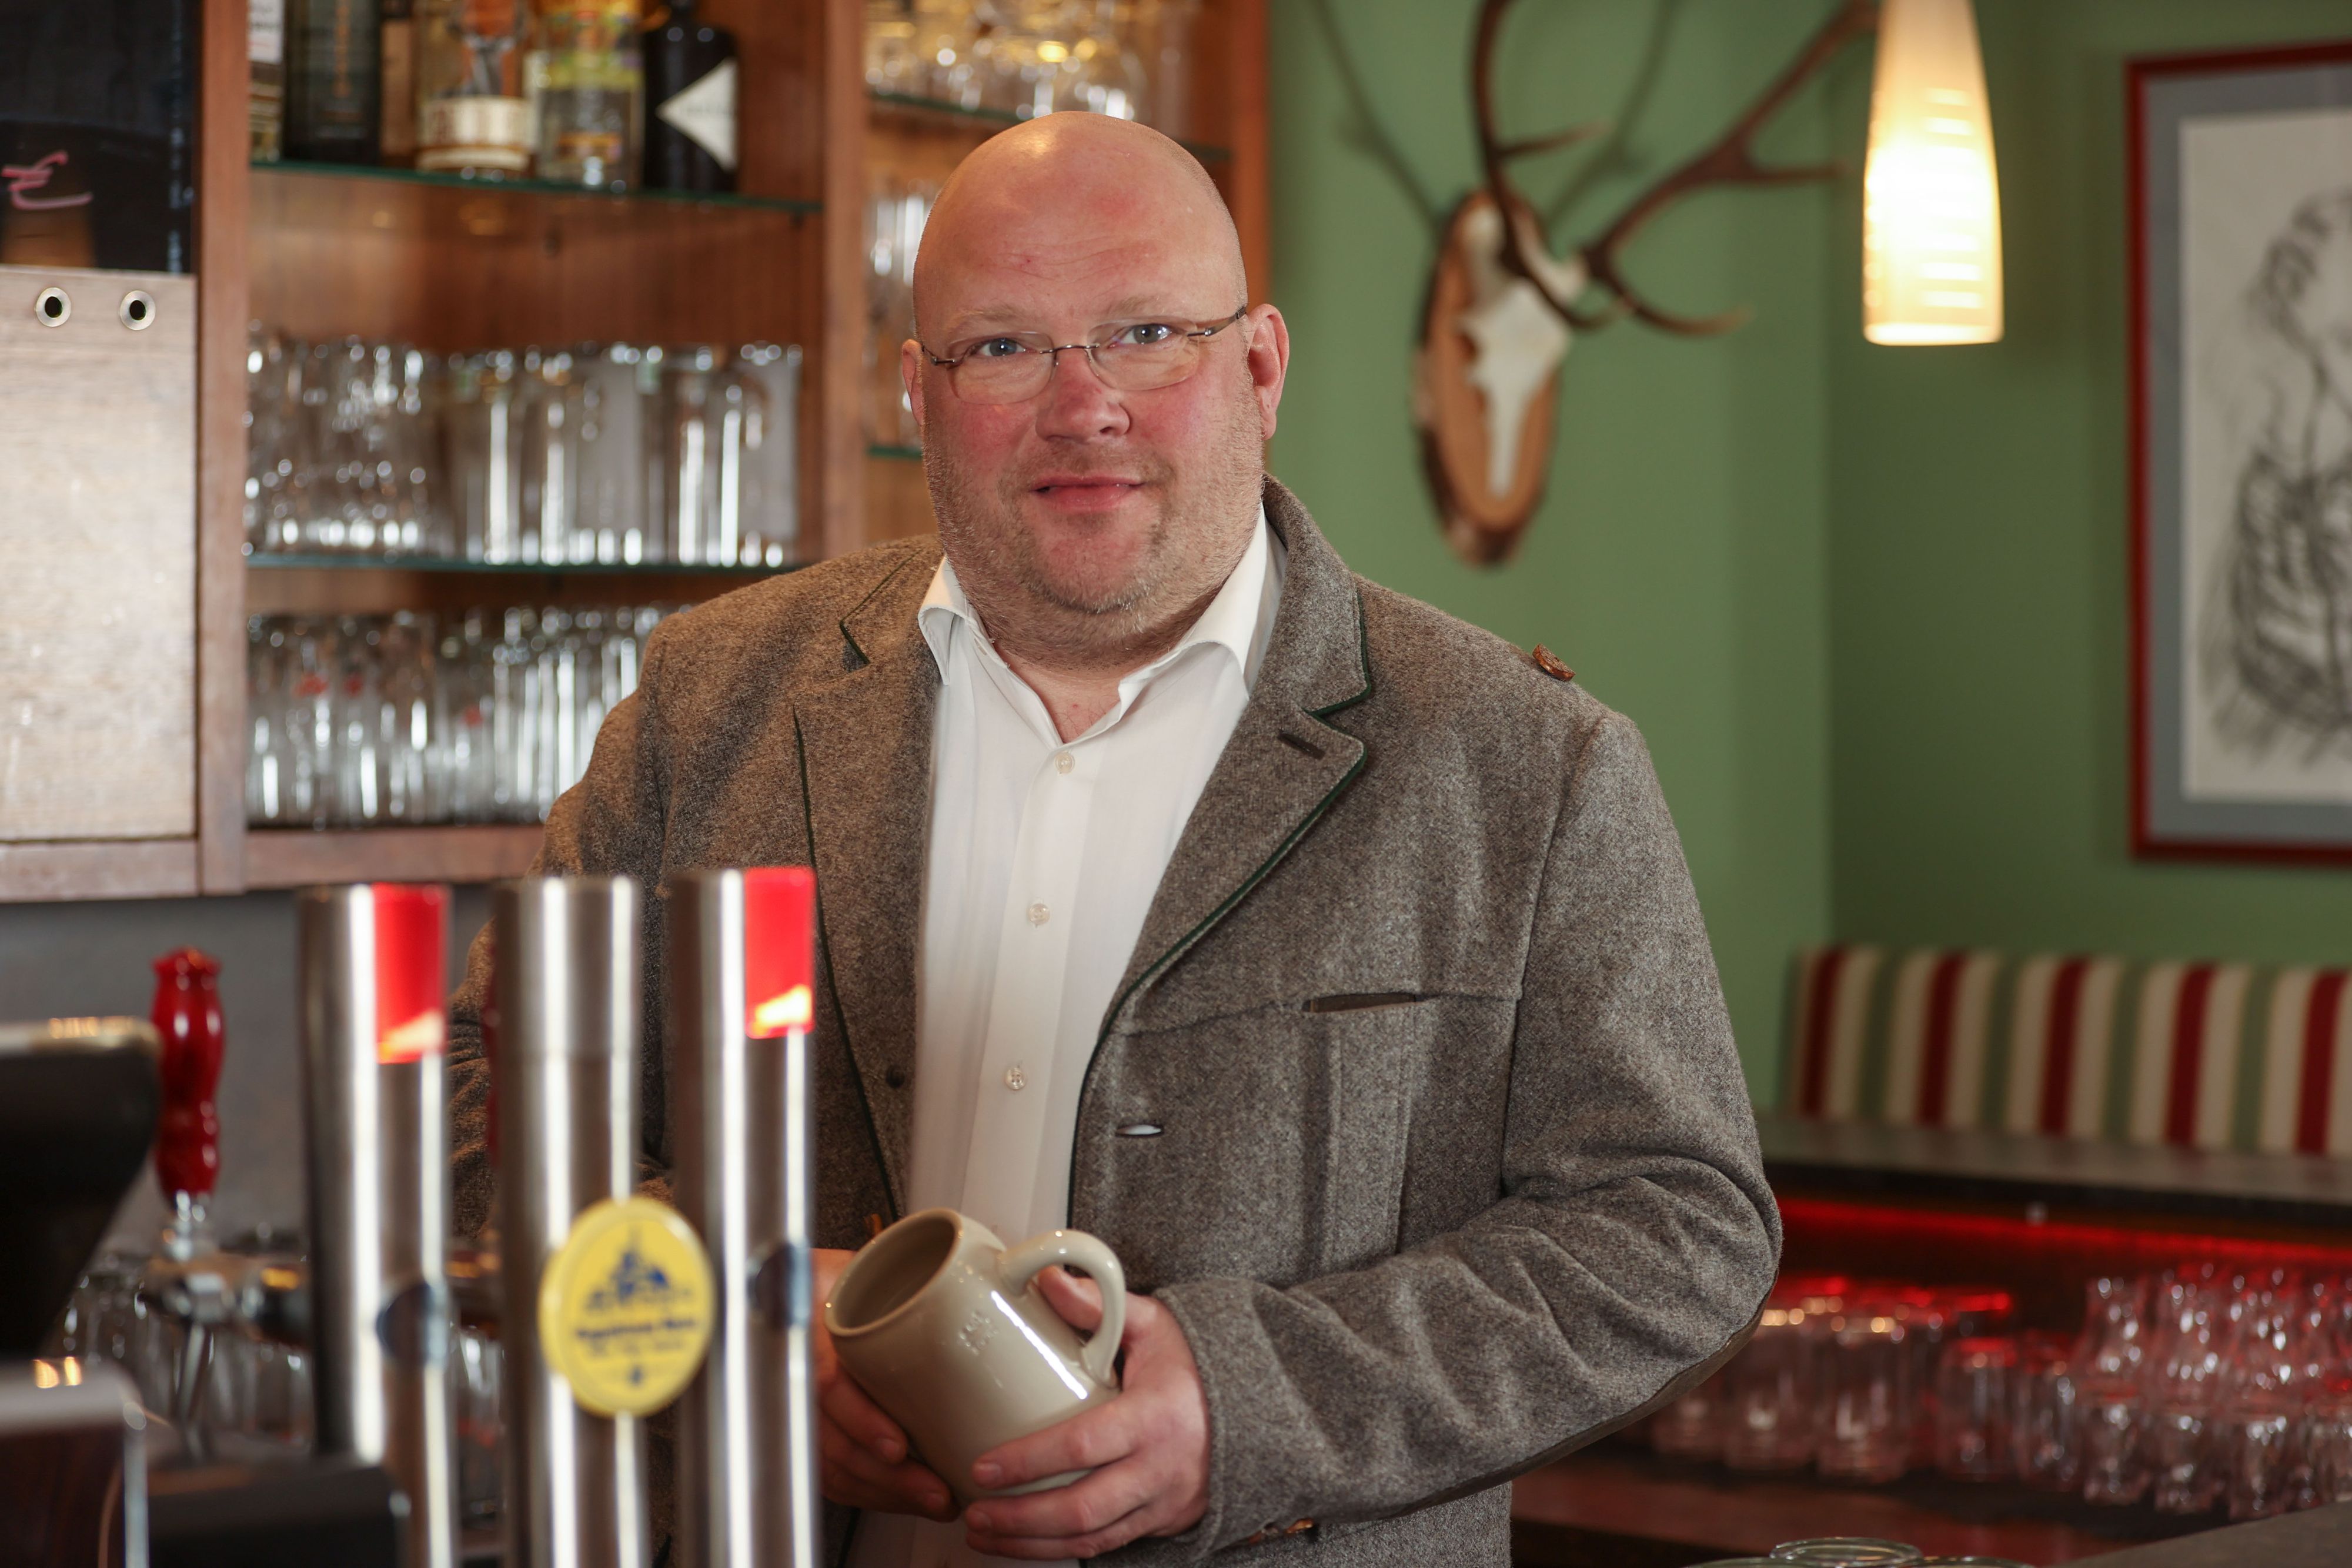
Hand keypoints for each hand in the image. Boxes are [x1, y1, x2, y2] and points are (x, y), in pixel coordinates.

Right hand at [813, 1246, 956, 1519]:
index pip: (829, 1382)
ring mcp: (806, 1403)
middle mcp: (806, 1370)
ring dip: (884, 1492)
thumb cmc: (853, 1274)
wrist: (810, 1282)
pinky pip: (831, 1472)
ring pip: (833, 1464)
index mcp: (819, 1327)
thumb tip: (1014, 1276)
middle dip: (886, 1477)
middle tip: (936, 1492)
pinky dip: (868, 1492)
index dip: (860, 1420)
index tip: (897, 1448)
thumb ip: (936, 1276)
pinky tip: (904, 1499)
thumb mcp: (882, 1263)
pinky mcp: (814, 1427)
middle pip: (834, 1438)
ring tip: (934, 1503)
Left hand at [960, 1270, 1210, 1559]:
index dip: (1029, 1461)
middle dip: (1021, 1519)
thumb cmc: (1198, 1363)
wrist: (1261, 1405)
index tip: (983, 1467)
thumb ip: (1100, 1305)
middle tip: (975, 1512)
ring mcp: (1166, 1503)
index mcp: (1155, 1417)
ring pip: (1093, 1538)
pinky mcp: (1166, 1522)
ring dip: (1033, 1545)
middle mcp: (1162, 1469)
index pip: (1082, 1445)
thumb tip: (1046, 1280)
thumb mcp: (1156, 1324)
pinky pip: (1111, 1544)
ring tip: (986, 1533)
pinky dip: (1064, 1549)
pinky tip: (1027, 1543)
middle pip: (1082, 1508)